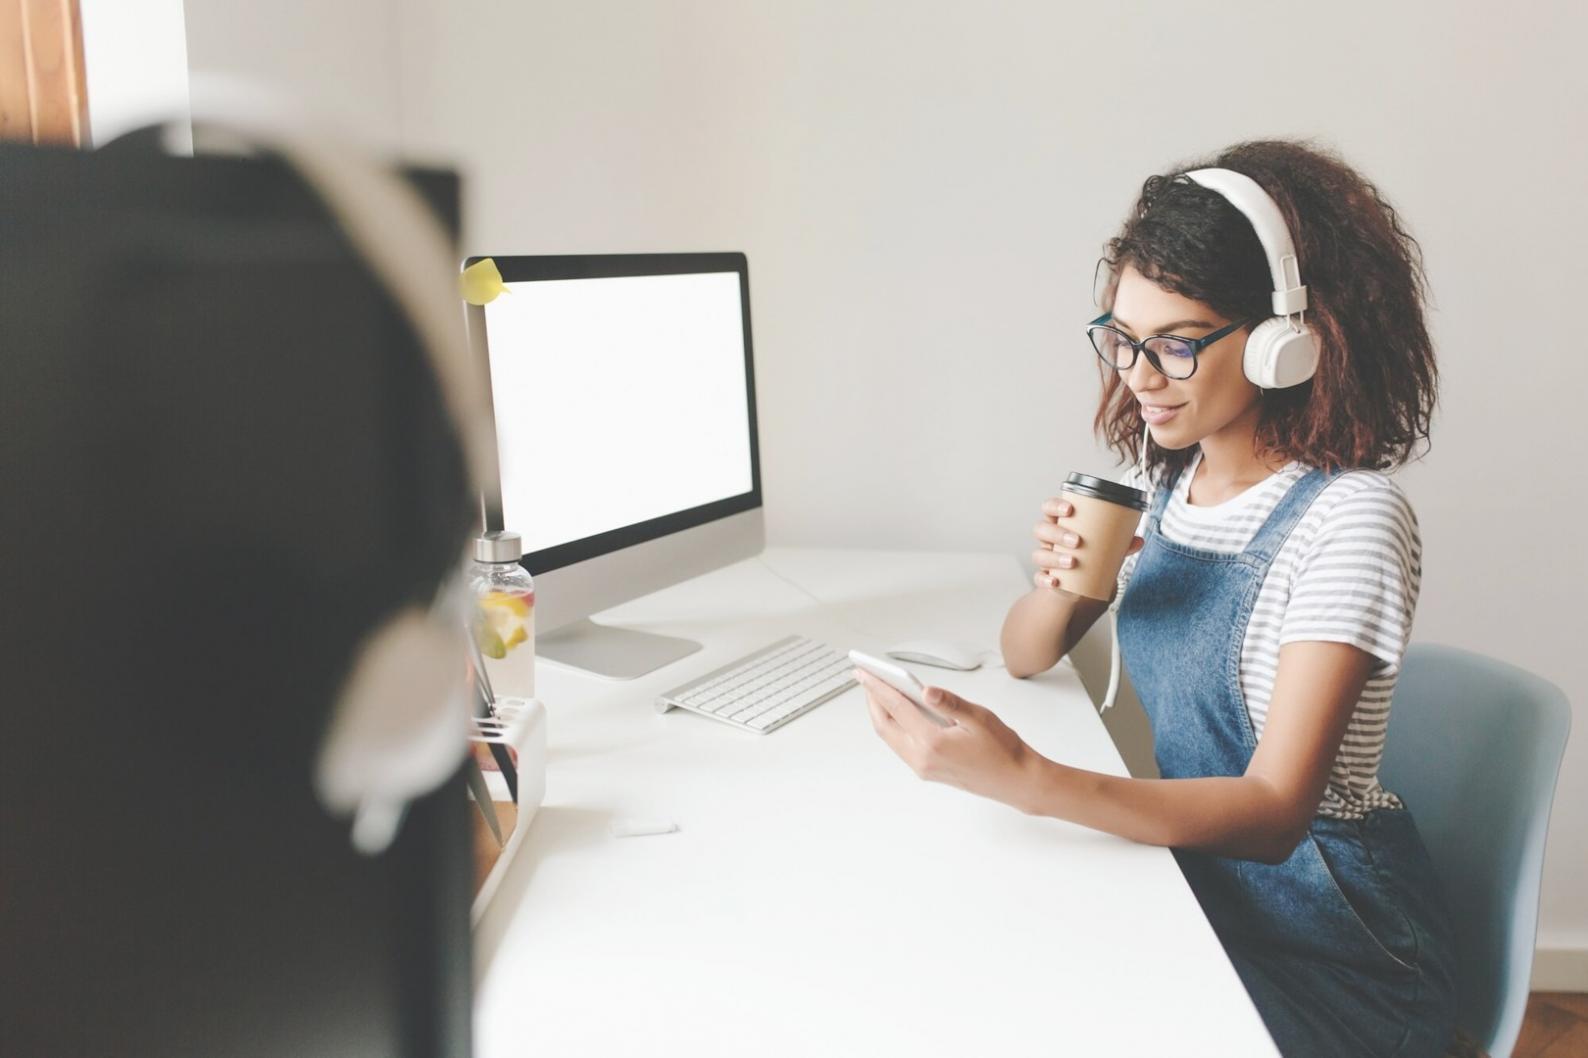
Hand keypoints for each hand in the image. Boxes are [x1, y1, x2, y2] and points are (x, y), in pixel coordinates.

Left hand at [855, 669, 1045, 812]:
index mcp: (933, 742)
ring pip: (890, 738)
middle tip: (866, 679)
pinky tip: (898, 713)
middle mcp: (922, 758)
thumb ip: (950, 703)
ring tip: (878, 693)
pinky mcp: (928, 771)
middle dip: (872, 700)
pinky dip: (894, 727)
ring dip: (881, 714)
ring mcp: (923, 767)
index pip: (896, 708)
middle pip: (884, 725)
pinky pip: (901, 746)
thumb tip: (925, 690)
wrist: (1016, 781)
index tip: (864, 673)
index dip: (878, 687)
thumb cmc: (1003, 749)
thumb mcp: (980, 718)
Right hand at [1031, 497, 1143, 593]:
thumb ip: (1120, 543)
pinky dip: (1045, 580)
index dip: (1054, 506)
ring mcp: (1044, 557)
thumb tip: (1139, 540)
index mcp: (1059, 523)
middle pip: (1041, 529)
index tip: (1070, 509)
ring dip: (1054, 557)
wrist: (1077, 581)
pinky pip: (1038, 577)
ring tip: (1073, 562)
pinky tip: (1055, 582)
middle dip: (1057, 533)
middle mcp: (1047, 539)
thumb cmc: (1089, 553)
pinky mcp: (1044, 576)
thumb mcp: (1104, 546)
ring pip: (1039, 554)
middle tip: (1077, 541)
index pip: (1049, 508)